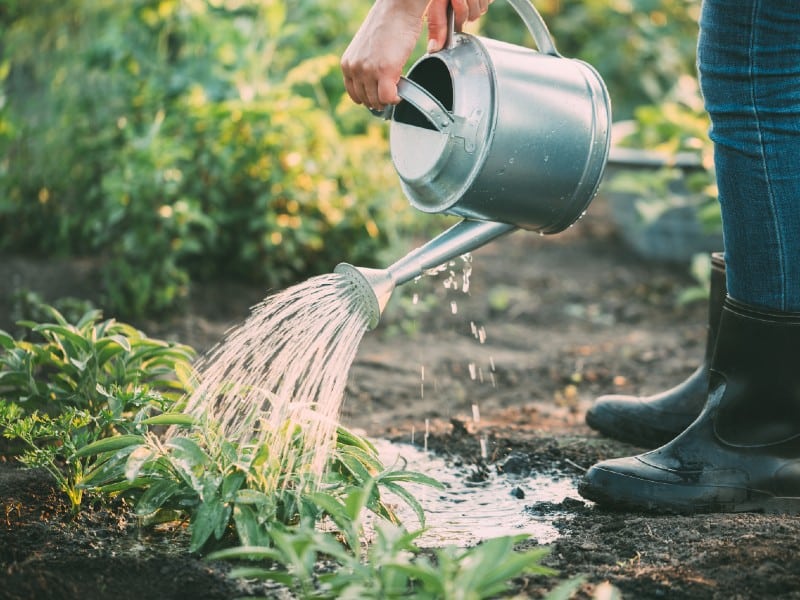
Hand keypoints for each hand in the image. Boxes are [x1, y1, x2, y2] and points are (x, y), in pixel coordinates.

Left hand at [341, 0, 490, 109]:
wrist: (398, 8)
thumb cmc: (387, 24)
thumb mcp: (367, 48)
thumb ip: (365, 65)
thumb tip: (373, 83)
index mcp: (347, 63)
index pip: (354, 93)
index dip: (368, 97)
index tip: (379, 96)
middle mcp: (354, 68)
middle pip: (366, 100)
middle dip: (379, 100)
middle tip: (391, 93)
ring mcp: (368, 71)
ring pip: (377, 101)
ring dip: (388, 99)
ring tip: (396, 90)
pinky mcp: (384, 72)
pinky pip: (388, 98)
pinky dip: (395, 99)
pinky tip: (401, 93)